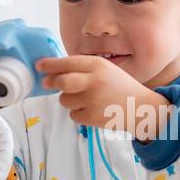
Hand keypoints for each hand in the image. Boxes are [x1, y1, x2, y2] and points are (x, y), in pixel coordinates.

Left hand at [36, 55, 168, 136]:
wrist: (141, 108)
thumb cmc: (119, 87)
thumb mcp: (105, 70)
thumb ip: (82, 69)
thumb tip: (52, 74)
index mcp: (98, 65)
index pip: (68, 63)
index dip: (50, 65)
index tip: (39, 66)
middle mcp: (95, 81)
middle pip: (61, 82)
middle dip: (53, 83)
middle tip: (50, 83)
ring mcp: (94, 100)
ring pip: (65, 100)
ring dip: (69, 100)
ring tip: (86, 99)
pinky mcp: (93, 117)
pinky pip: (73, 115)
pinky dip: (79, 114)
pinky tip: (92, 110)